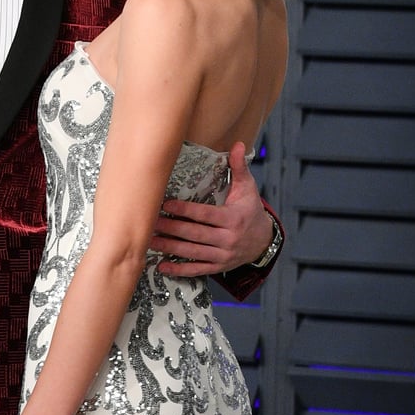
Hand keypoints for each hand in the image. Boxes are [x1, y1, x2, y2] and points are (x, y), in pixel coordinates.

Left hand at [151, 142, 272, 276]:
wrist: (264, 241)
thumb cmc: (250, 210)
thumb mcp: (248, 188)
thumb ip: (239, 167)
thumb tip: (236, 144)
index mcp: (234, 218)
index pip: (205, 214)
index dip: (185, 210)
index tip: (166, 204)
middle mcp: (228, 239)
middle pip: (195, 234)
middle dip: (171, 228)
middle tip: (150, 222)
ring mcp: (223, 256)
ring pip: (193, 252)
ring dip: (170, 247)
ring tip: (150, 241)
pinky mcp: (218, 267)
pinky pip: (197, 269)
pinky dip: (179, 269)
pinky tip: (162, 266)